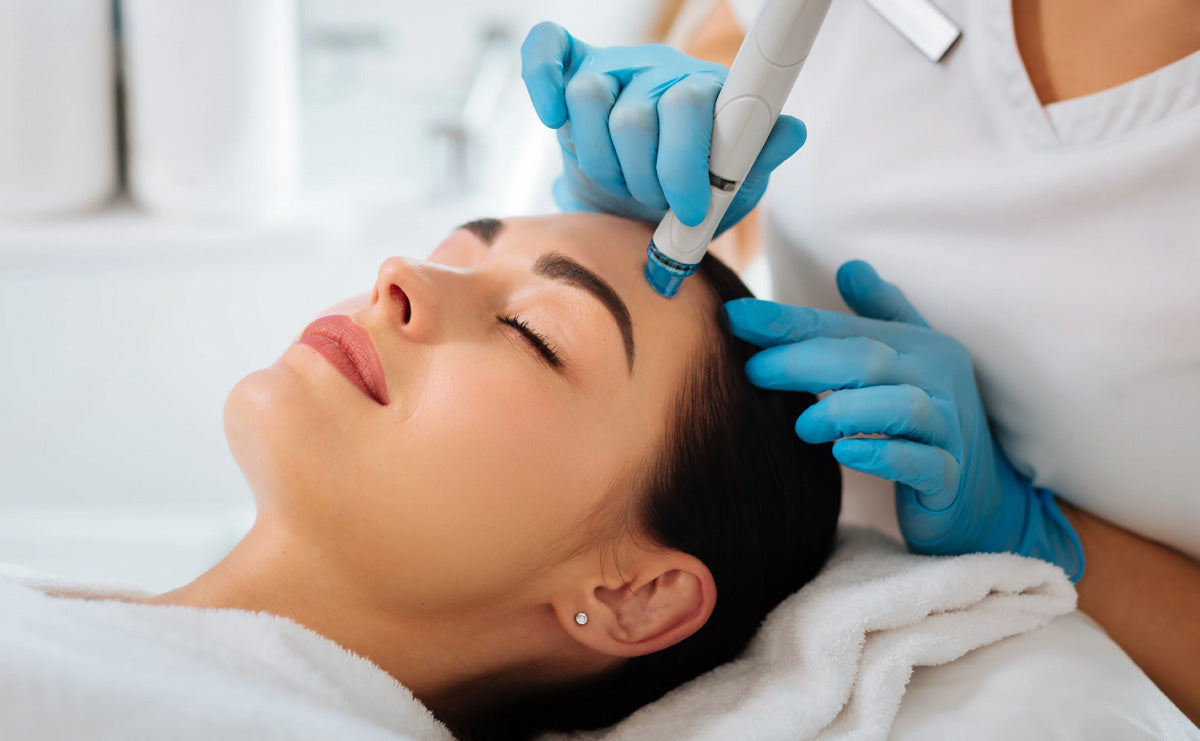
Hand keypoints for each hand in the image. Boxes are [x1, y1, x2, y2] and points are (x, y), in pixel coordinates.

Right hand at [520, 21, 806, 232]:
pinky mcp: (572, 73)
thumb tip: (791, 130)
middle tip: (653, 204)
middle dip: (642, 178)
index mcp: (705, 91)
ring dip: (600, 160)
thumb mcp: (734, 188)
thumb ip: (759, 157)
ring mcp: (613, 71)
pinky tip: (552, 116)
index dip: (683, 162)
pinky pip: (547, 50)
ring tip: (619, 184)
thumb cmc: (691, 196)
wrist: (642, 208)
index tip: (688, 209)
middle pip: (634, 116)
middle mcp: (659, 73)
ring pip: (588, 98)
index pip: (687, 104)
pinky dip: (542, 80)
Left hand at [724, 260, 1084, 580]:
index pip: (845, 328)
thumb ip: (878, 315)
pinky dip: (881, 456)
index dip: (789, 321)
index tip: (734, 316)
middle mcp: (938, 381)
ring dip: (843, 411)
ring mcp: (948, 430)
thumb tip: (850, 266)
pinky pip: (920, 462)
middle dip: (803, 361)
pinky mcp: (949, 478)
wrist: (980, 499)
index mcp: (920, 347)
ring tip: (802, 425)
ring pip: (900, 407)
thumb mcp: (907, 363)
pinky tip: (843, 454)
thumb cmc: (928, 424)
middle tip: (753, 371)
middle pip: (867, 360)